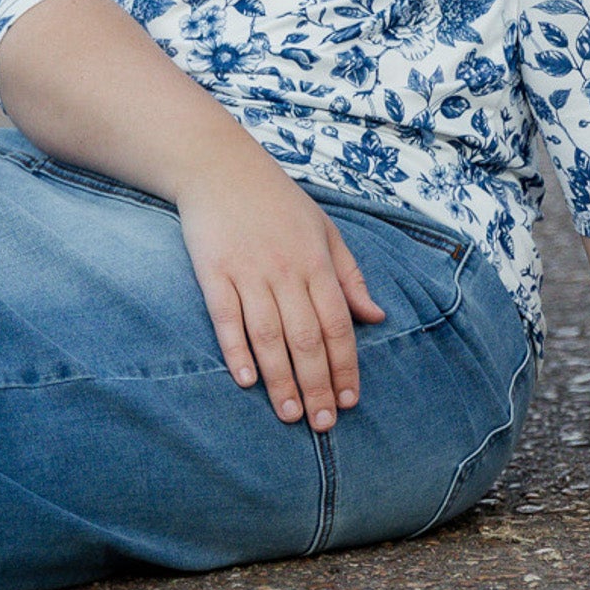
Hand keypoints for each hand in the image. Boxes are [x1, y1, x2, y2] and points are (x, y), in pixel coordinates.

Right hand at [176, 149, 384, 433]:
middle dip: (317, 384)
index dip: (345, 365)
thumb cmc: (277, 200)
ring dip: (280, 379)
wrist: (220, 165)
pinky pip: (226, 318)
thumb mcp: (324, 229)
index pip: (338, 323)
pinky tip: (247, 381)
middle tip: (323, 424)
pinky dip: (236, 351)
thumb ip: (349, 275)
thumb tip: (376, 317)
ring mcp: (247, 270)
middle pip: (306, 337)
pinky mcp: (213, 270)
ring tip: (290, 415)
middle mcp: (285, 268)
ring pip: (268, 335)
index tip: (349, 401)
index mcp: (316, 260)